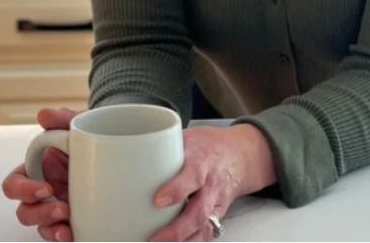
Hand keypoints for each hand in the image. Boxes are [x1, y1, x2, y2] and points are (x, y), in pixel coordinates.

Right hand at [1, 107, 80, 241]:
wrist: (117, 150)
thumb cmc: (89, 138)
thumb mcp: (78, 126)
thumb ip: (61, 119)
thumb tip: (44, 115)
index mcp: (36, 169)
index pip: (14, 184)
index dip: (24, 189)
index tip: (47, 188)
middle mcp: (43, 192)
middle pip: (24, 211)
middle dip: (39, 213)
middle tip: (62, 208)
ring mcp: (58, 208)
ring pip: (42, 227)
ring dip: (51, 229)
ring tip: (67, 229)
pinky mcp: (74, 220)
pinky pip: (62, 234)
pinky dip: (67, 237)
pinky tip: (76, 236)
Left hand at [148, 124, 275, 241]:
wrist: (238, 156)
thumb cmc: (209, 146)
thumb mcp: (187, 137)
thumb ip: (163, 147)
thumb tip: (131, 152)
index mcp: (202, 161)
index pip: (192, 176)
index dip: (176, 190)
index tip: (157, 201)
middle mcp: (211, 186)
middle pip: (198, 212)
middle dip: (176, 230)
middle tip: (154, 239)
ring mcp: (215, 204)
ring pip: (203, 228)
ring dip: (182, 241)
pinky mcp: (216, 217)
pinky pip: (206, 235)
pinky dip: (191, 242)